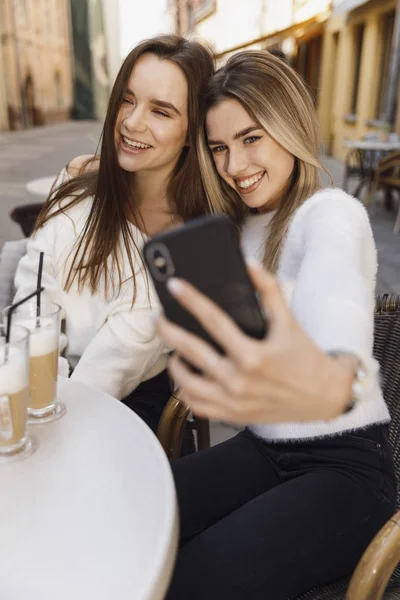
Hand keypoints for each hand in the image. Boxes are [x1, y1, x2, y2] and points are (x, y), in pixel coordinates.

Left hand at [155, 264, 355, 424]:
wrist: (324, 396)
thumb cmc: (306, 357)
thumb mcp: (289, 321)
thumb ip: (269, 290)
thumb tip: (250, 264)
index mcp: (253, 356)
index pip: (214, 321)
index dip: (191, 300)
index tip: (175, 286)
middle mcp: (240, 381)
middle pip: (191, 352)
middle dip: (168, 332)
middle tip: (158, 318)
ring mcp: (234, 402)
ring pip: (187, 384)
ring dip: (174, 365)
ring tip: (172, 350)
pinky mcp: (233, 416)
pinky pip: (197, 406)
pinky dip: (186, 392)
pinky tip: (186, 377)